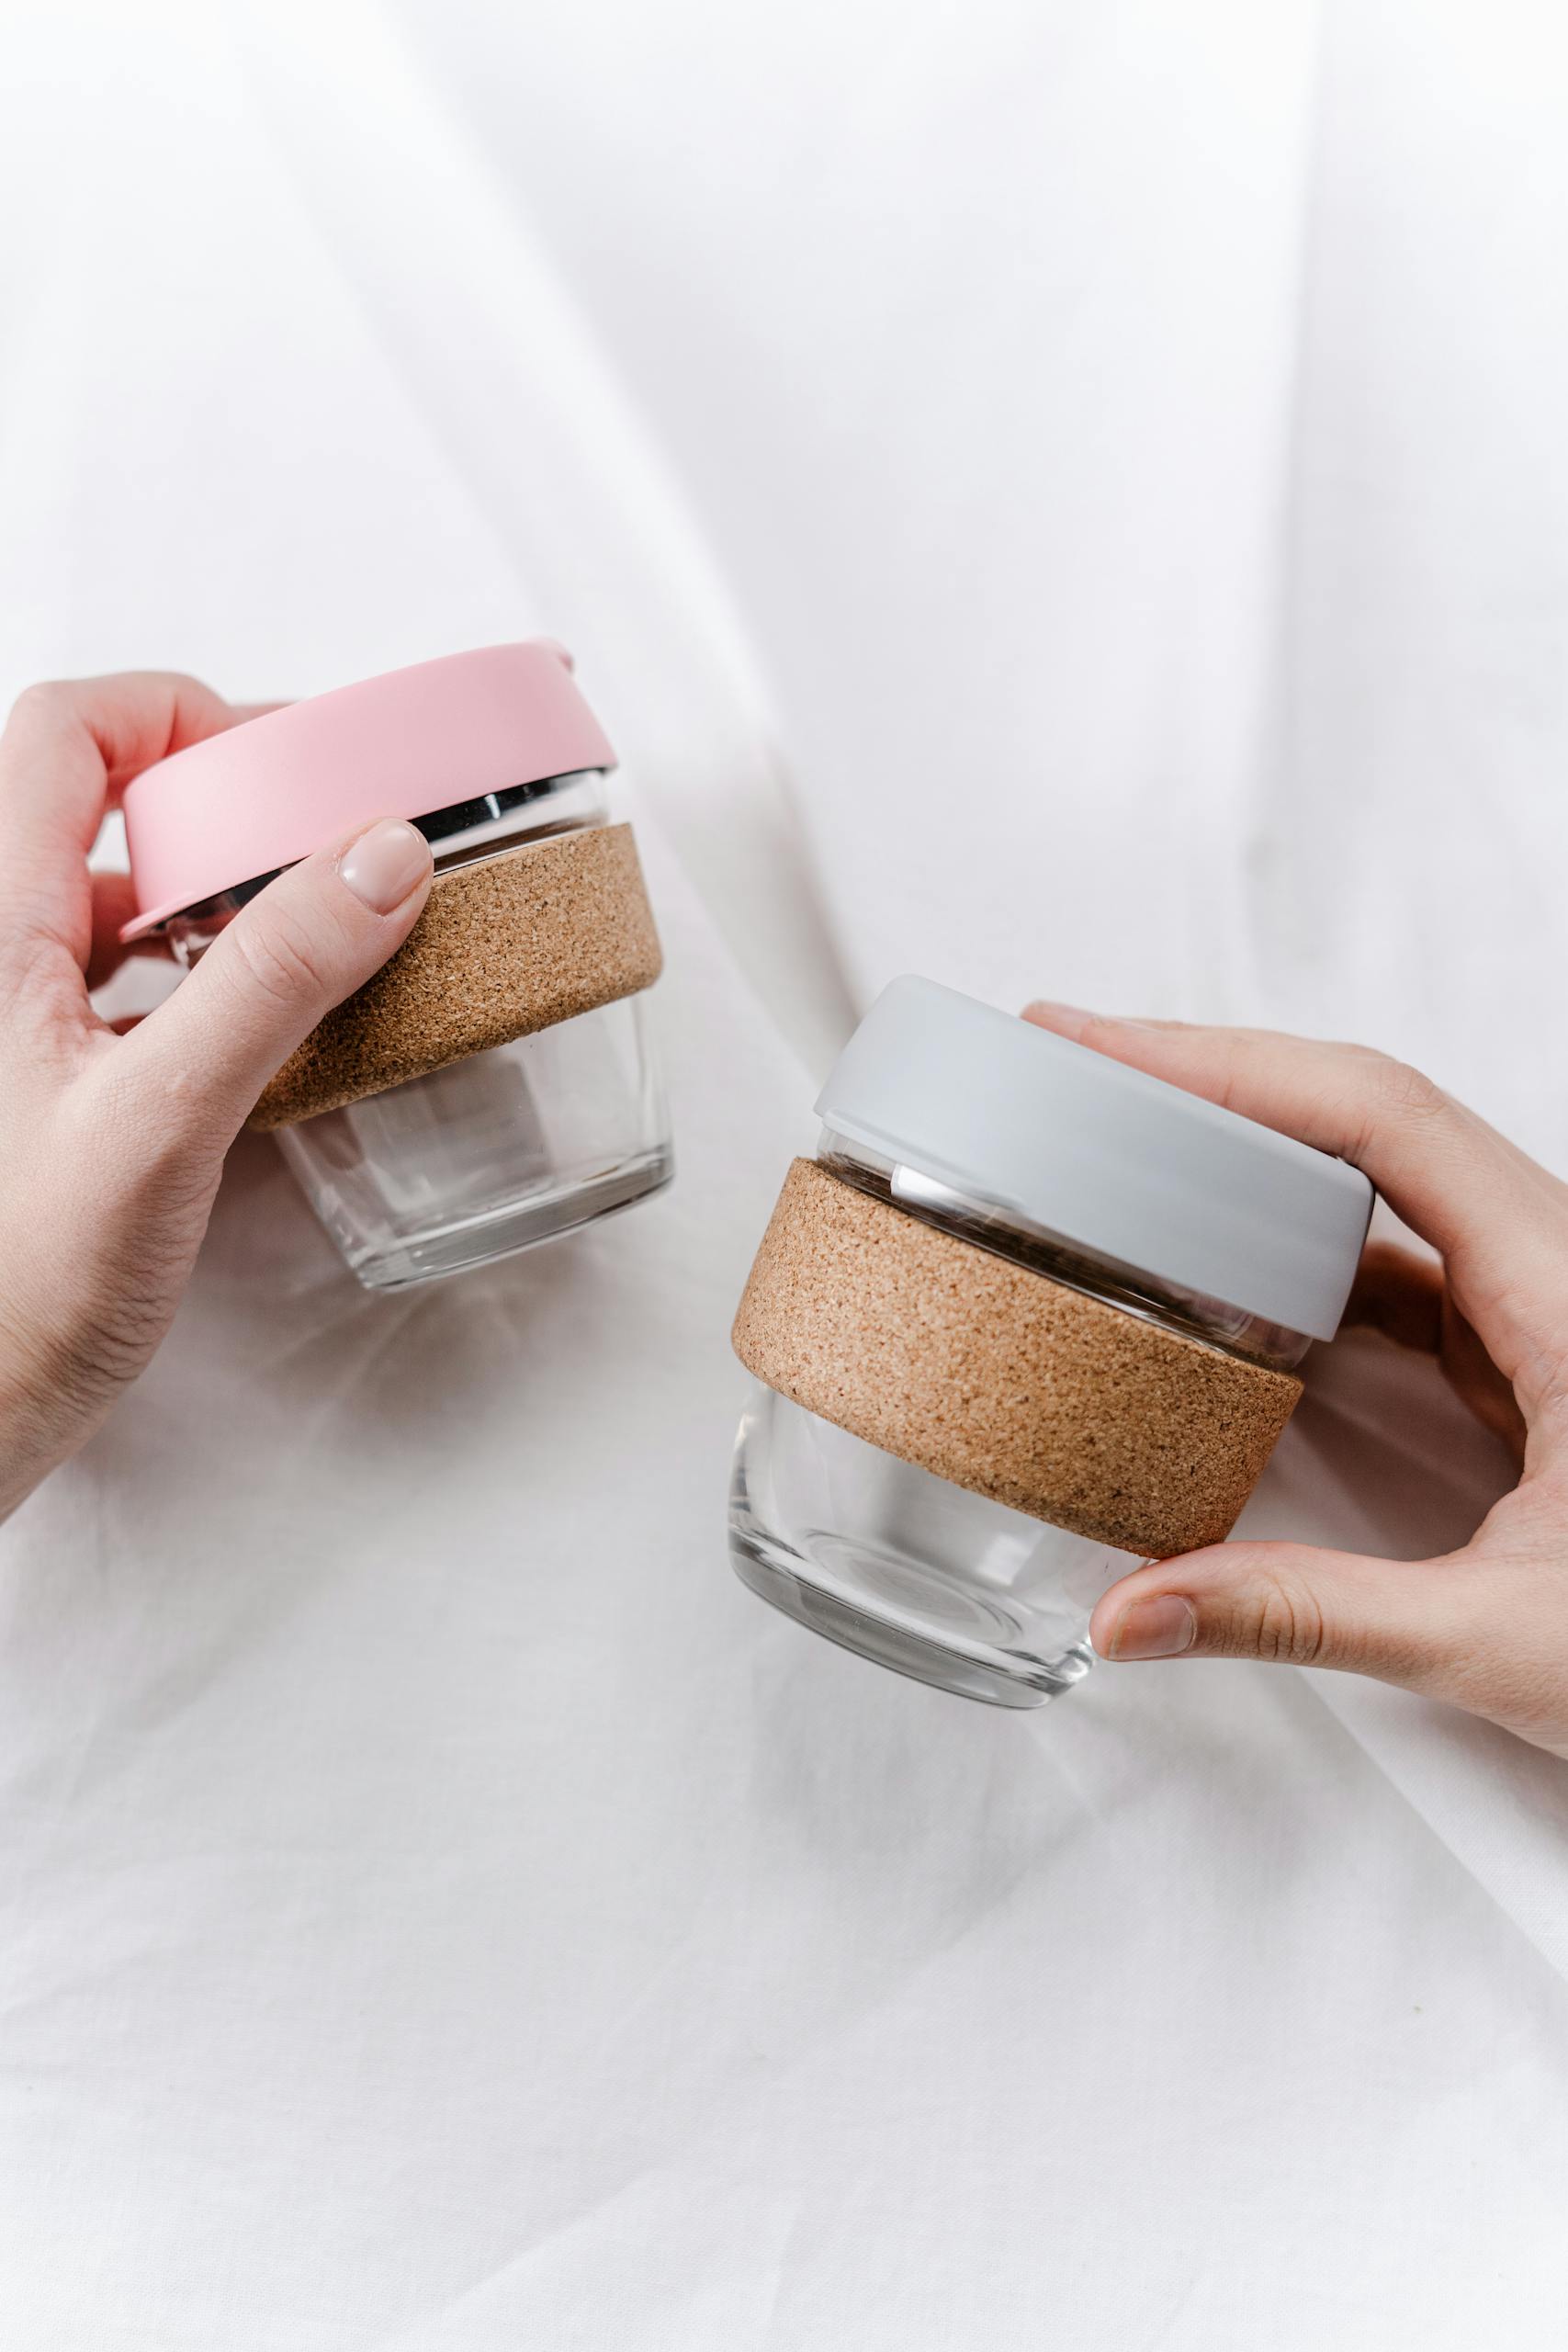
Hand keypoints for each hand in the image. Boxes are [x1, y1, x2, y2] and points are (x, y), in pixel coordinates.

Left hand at [0, 674, 433, 1522]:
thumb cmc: (16, 1294)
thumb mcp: (161, 1121)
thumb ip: (270, 981)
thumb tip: (376, 857)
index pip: (63, 732)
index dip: (172, 714)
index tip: (281, 767)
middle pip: (90, 801)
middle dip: (213, 805)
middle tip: (319, 848)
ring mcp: (9, 1020)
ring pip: (104, 893)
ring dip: (206, 894)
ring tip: (303, 935)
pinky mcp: (35, 1084)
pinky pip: (112, 981)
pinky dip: (189, 974)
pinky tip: (249, 1030)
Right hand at [1024, 1003, 1567, 1757]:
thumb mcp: (1506, 1638)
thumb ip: (1309, 1617)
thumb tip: (1130, 1613)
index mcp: (1567, 1291)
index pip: (1378, 1119)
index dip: (1229, 1064)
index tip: (1100, 1048)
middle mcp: (1556, 1267)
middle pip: (1367, 1121)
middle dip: (1214, 1082)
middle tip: (1075, 1067)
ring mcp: (1540, 1303)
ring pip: (1379, 1182)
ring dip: (1249, 1154)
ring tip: (1119, 1141)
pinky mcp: (1524, 1351)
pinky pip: (1391, 1262)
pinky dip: (1291, 1246)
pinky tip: (1213, 1267)